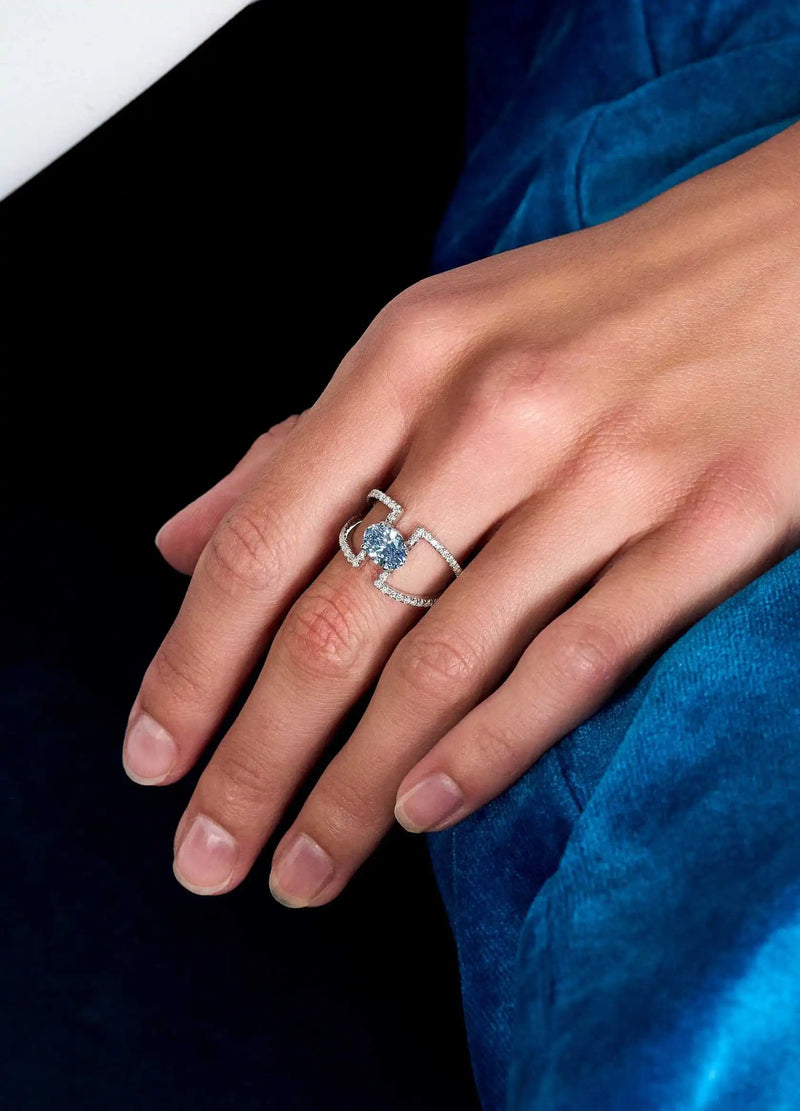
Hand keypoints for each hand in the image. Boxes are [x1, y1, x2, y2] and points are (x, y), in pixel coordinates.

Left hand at [124, 122, 799, 905]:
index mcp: (414, 353)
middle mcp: (499, 412)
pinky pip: (578, 659)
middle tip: (206, 858)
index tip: (152, 759)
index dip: (193, 664)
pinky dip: (491, 748)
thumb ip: (306, 444)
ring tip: (303, 871)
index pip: (265, 539)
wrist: (796, 250)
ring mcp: (610, 473)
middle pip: (338, 624)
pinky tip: (426, 812)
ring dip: (356, 788)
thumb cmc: (603, 301)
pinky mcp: (712, 522)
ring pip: (445, 665)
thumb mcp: (438, 336)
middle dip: (256, 760)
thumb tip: (178, 536)